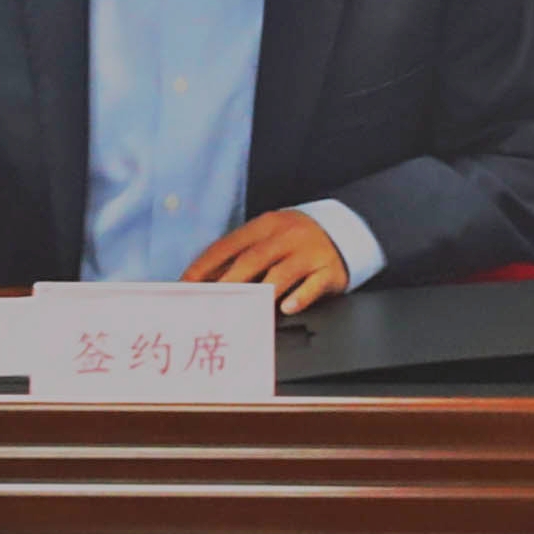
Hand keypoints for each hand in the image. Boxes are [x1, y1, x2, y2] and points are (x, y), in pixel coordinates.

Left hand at [188, 209, 353, 315]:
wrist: (346, 229)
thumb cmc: (296, 240)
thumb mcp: (270, 237)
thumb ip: (242, 255)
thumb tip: (207, 281)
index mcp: (265, 226)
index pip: (229, 245)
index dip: (205, 265)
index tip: (186, 284)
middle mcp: (286, 236)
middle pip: (253, 258)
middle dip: (229, 281)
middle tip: (210, 301)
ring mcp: (308, 252)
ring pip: (282, 272)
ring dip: (263, 291)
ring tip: (246, 308)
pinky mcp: (329, 269)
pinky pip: (313, 284)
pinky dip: (300, 297)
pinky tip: (287, 307)